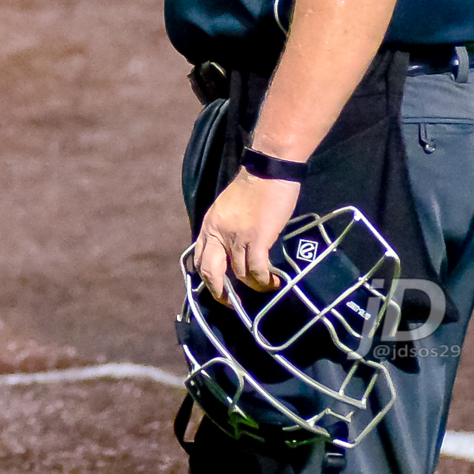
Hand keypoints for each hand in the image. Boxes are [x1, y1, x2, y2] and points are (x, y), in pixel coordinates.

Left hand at [192, 168, 300, 303]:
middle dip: (219, 292)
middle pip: (210, 272)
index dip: (207, 279)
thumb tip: (230, 252)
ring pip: (239, 274)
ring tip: (265, 286)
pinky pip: (256, 270)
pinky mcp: (256, 239)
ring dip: (253, 286)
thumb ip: (224, 230)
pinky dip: (264, 281)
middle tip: (231, 303)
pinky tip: (274, 281)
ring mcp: (236, 237)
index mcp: (209, 225)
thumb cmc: (252, 188)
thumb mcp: (227, 210)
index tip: (218, 289)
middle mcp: (218, 233)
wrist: (268, 170)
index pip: (200, 258)